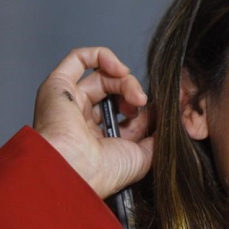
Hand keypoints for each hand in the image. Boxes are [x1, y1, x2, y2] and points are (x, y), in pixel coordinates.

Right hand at [33, 47, 152, 197]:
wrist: (75, 171)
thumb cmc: (103, 172)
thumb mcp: (144, 157)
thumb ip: (157, 137)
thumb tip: (170, 121)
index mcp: (99, 140)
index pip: (125, 114)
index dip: (143, 108)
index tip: (159, 110)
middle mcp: (82, 121)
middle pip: (113, 92)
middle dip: (133, 93)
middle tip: (142, 103)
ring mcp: (69, 102)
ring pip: (101, 76)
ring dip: (125, 80)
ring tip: (135, 96)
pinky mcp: (57, 86)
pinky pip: (78, 59)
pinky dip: (103, 56)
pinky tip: (119, 69)